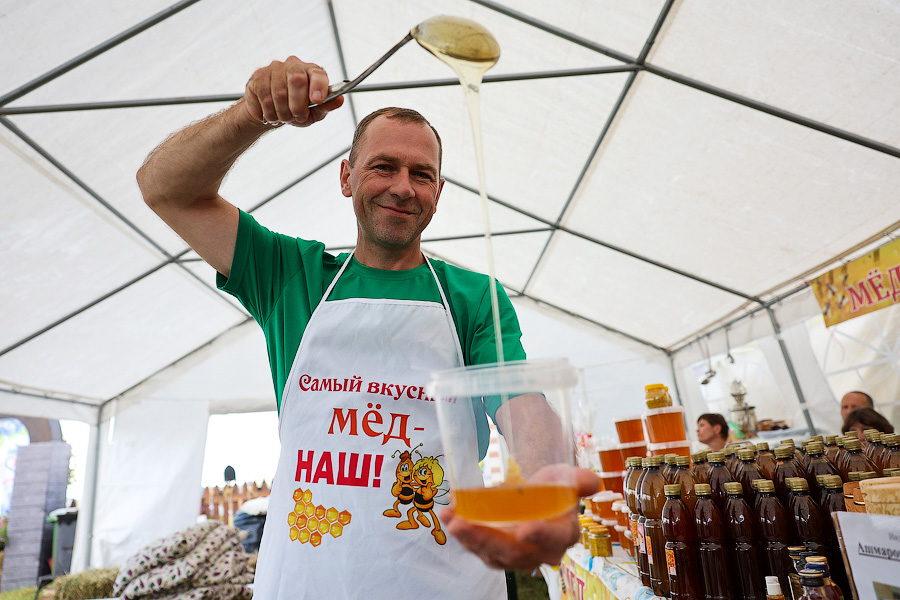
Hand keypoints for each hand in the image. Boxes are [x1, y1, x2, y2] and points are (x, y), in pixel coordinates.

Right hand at [243, 56, 343, 126]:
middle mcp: (294, 64)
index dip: (318, 86)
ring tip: (284, 118)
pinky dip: (269, 112)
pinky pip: (264, 96)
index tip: (317, 101)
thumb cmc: (296, 110)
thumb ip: (326, 106)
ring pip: (279, 92)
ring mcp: (275, 68)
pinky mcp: (258, 76)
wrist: (271, 112)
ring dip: (282, 113)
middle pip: (297, 80)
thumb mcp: (314, 112)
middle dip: (297, 106)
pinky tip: (271, 115)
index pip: (318, 74)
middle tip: (297, 117)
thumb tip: (340, 100)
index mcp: (312, 71)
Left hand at [439, 467, 599, 570]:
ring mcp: (514, 555)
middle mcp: (539, 552)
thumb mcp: (565, 477)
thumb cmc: (553, 489)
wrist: (536, 497)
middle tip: (464, 525)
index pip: (554, 539)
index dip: (541, 535)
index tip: (525, 528)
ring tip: (451, 520)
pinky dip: (460, 531)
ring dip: (469, 538)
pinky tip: (446, 513)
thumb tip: (591, 482)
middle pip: (514, 553)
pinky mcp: (494, 551)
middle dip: (487, 540)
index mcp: (563, 534)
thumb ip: (577, 479)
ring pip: (491, 554)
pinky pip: (476, 545)